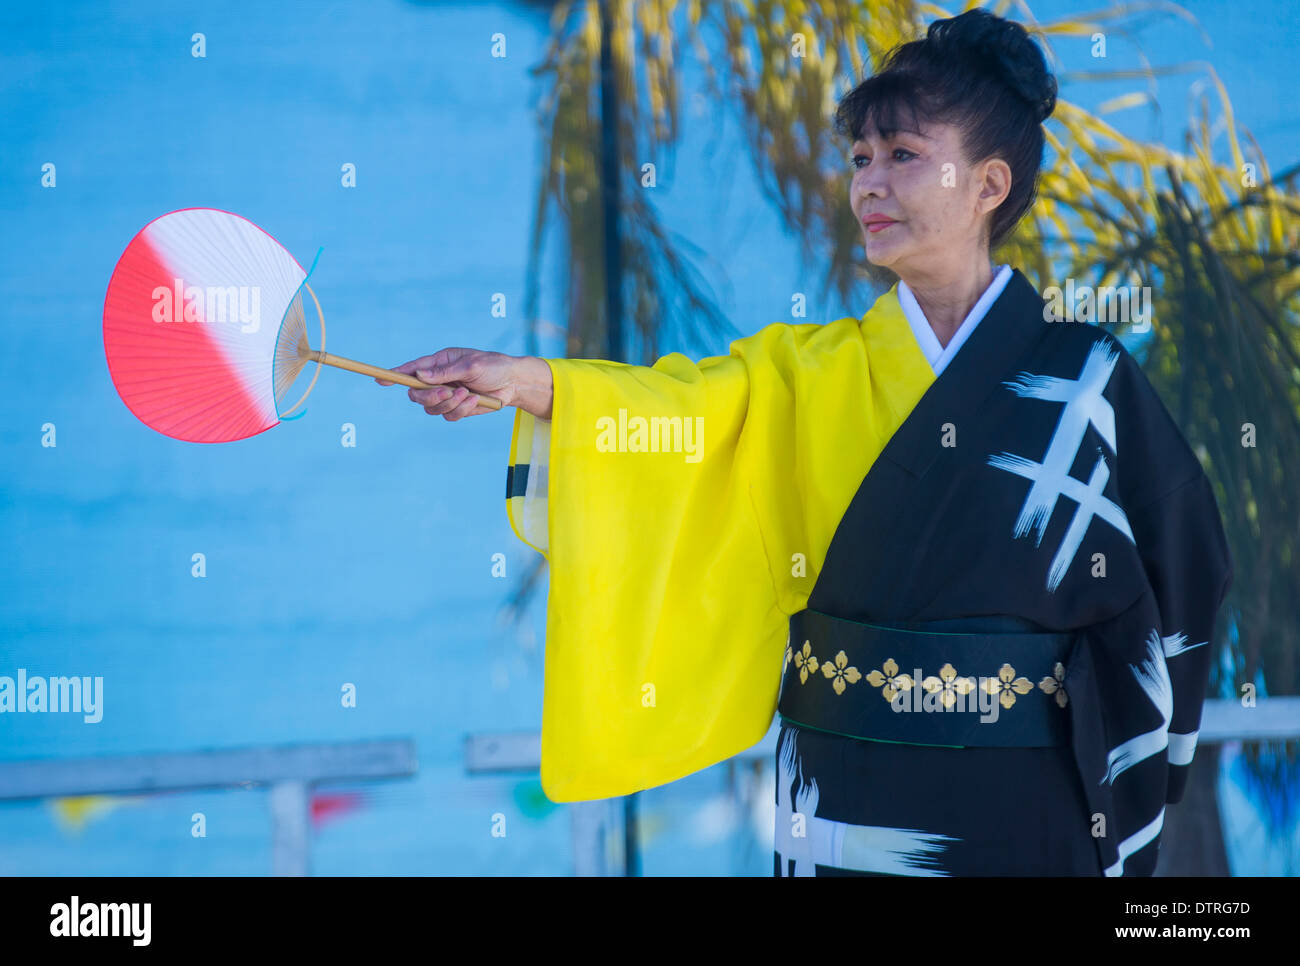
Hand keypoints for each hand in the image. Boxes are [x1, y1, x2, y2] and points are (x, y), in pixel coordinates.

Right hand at [376, 349, 551, 420]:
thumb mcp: (471, 365)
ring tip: (469, 394)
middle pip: (417, 394)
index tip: (380, 378)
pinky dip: (461, 410)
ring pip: (432, 408)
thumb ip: (445, 372)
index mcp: (440, 362)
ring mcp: (447, 395)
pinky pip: (449, 416)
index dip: (395, 374)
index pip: (412, 369)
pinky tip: (474, 401)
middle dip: (429, 396)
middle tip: (446, 392)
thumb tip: (420, 374)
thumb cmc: (493, 366)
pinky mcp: (458, 409)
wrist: (514, 382)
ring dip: (449, 403)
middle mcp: (439, 379)